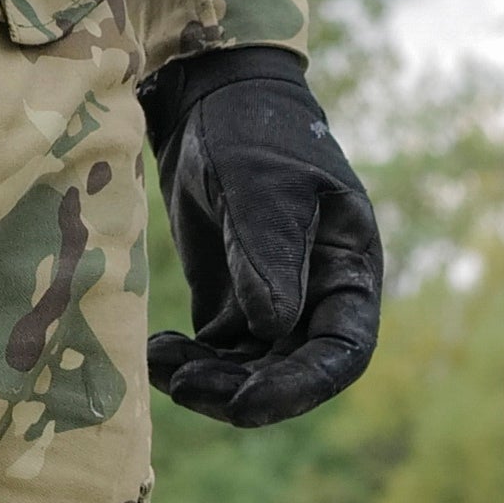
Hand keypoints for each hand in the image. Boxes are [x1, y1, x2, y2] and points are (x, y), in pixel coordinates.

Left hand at [144, 48, 379, 426]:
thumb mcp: (264, 187)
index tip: (249, 401)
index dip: (301, 387)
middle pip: (292, 372)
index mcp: (348, 269)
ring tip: (162, 366)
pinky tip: (155, 350)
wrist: (210, 101)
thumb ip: (268, 255)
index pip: (342, 351)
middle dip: (244, 390)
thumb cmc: (253, 133)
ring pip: (251, 371)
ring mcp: (275, 303)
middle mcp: (318, 296)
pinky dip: (188, 361)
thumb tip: (276, 330)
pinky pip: (217, 353)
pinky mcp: (232, 302)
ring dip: (210, 381)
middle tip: (185, 386)